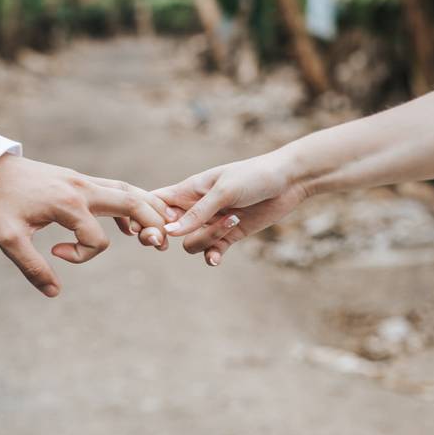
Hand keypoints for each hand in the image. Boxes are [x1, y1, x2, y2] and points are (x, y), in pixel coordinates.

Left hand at [0, 155, 174, 296]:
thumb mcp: (7, 238)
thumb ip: (31, 266)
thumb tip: (53, 292)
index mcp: (67, 204)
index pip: (97, 239)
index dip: (82, 256)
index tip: (56, 253)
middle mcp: (82, 188)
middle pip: (132, 201)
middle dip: (152, 223)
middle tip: (163, 245)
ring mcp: (83, 181)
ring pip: (128, 191)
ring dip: (148, 209)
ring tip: (161, 232)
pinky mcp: (79, 180)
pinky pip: (115, 189)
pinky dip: (131, 203)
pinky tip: (130, 225)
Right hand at [154, 146, 309, 265]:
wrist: (288, 180)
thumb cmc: (254, 176)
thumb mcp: (223, 191)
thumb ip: (197, 213)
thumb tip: (169, 232)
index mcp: (188, 190)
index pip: (154, 203)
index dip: (145, 217)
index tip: (153, 228)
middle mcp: (195, 208)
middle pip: (168, 229)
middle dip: (167, 237)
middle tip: (175, 238)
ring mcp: (212, 223)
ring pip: (191, 243)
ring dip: (207, 239)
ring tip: (232, 221)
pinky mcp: (229, 235)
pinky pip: (211, 251)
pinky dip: (212, 256)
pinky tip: (217, 258)